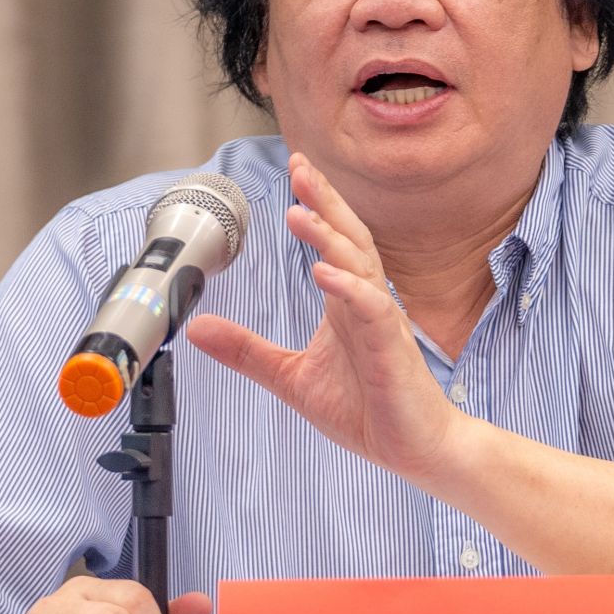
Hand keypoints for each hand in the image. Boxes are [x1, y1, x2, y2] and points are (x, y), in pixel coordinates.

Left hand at [186, 153, 463, 481]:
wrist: (415, 447)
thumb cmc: (367, 409)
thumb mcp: (291, 377)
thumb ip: (246, 351)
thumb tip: (197, 330)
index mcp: (346, 303)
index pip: (334, 241)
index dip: (317, 204)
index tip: (296, 170)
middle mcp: (367, 302)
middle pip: (350, 237)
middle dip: (326, 200)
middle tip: (301, 166)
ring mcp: (382, 322)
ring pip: (360, 265)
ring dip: (331, 237)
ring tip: (302, 214)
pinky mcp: (391, 348)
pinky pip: (373, 309)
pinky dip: (349, 288)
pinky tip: (325, 273)